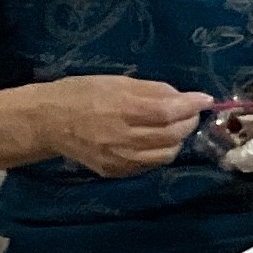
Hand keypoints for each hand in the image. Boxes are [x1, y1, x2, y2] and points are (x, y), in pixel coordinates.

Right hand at [34, 77, 213, 179]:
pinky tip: (155, 140)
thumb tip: (182, 96)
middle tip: (190, 112)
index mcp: (120, 109)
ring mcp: (118, 159)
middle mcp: (121, 138)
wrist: (47, 122)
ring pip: (165, 154)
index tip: (206, 99)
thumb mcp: (116, 81)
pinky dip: (160, 152)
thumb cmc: (81, 93)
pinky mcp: (115, 171)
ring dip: (177, 139)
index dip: (191, 105)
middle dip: (188, 122)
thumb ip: (151, 90)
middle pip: (171, 135)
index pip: (167, 111)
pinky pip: (149, 165)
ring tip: (172, 126)